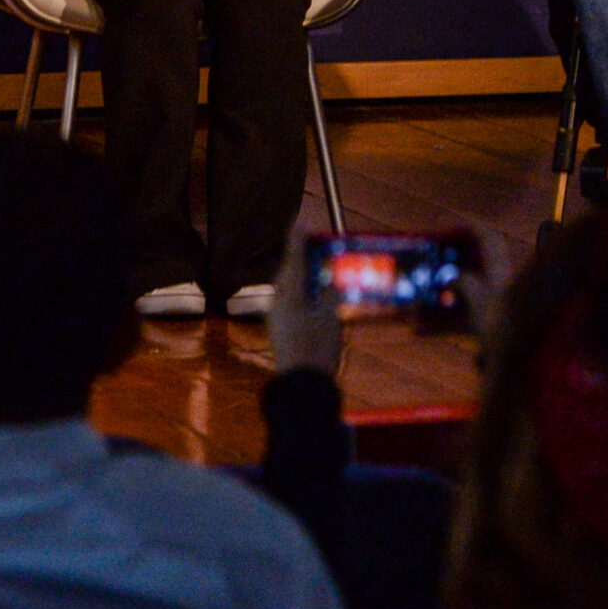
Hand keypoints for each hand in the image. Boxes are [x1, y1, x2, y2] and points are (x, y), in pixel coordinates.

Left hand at [267, 235, 342, 378]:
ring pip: (291, 290)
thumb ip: (328, 295)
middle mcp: (278, 304)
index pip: (293, 259)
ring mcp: (278, 319)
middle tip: (313, 242)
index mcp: (288, 295)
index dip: (298, 239)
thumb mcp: (329, 318)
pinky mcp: (282, 332)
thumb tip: (327, 283)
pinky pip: (293, 304)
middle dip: (301, 258)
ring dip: (304, 278)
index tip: (300, 219)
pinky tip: (317, 298)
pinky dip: (305, 296)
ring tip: (320, 269)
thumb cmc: (317, 350)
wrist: (302, 389)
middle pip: (290, 273)